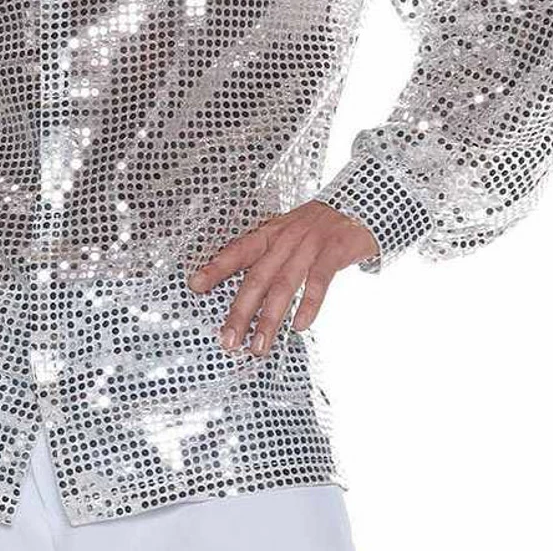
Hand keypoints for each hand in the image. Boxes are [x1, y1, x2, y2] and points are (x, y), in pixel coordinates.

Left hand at [186, 201, 378, 357]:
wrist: (358, 206)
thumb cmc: (317, 227)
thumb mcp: (288, 233)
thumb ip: (269, 256)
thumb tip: (246, 289)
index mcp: (271, 233)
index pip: (237, 250)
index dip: (216, 268)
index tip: (195, 285)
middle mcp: (286, 238)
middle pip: (257, 277)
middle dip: (240, 311)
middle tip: (228, 339)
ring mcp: (309, 245)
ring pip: (283, 285)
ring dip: (269, 319)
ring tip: (259, 345)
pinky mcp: (334, 251)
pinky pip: (318, 282)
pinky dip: (308, 305)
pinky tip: (299, 326)